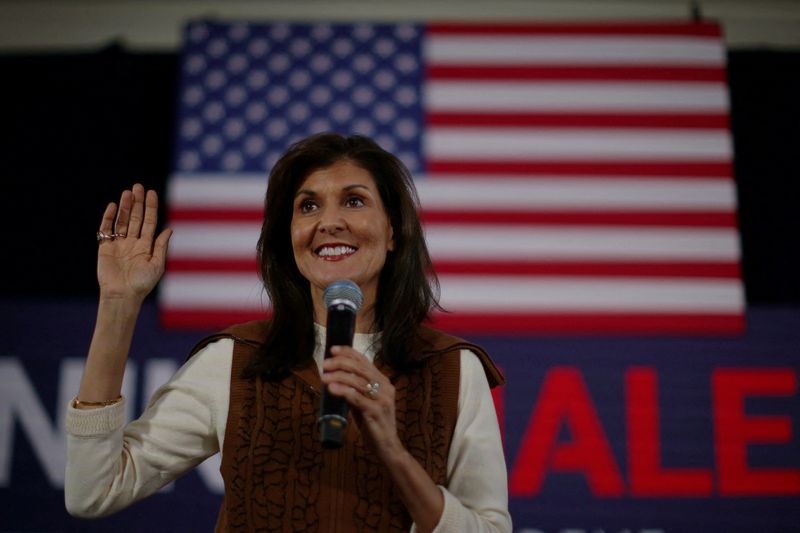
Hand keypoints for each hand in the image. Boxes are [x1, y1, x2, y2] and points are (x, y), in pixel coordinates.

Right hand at [96, 184, 171, 301]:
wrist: (122, 295)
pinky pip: (106, 230)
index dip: (150, 207)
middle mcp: (133, 242)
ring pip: (121, 221)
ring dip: (124, 206)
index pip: (149, 221)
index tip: (151, 192)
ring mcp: (119, 244)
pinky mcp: (105, 248)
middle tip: (137, 187)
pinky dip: (108, 218)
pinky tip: (112, 206)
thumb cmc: (142, 284)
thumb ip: (161, 246)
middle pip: (135, 217)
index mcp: (147, 245)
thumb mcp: (157, 265)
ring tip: (127, 193)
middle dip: (137, 202)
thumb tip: (169, 229)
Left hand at [321, 346, 402, 457]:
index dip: (349, 353)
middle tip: (325, 364)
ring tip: (324, 377)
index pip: (365, 361)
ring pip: (358, 381)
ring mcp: (382, 399)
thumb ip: (354, 390)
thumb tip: (335, 377)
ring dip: (338, 377)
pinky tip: (332, 388)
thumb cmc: (374, 425)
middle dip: (341, 363)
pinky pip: (357, 397)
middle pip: (361, 368)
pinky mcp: (376, 411)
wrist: (387, 447)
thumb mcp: (364, 403)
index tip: (333, 350)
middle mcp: (386, 387)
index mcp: (384, 382)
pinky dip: (343, 391)